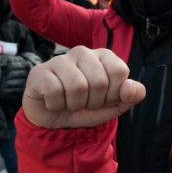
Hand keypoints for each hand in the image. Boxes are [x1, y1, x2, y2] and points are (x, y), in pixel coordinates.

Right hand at [22, 46, 144, 128]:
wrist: (56, 120)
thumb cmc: (88, 107)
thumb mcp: (115, 105)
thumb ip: (132, 95)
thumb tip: (130, 87)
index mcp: (104, 56)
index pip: (119, 71)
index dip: (113, 93)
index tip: (104, 98)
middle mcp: (83, 52)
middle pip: (99, 81)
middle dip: (94, 102)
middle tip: (85, 103)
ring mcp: (59, 59)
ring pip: (77, 87)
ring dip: (75, 105)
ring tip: (70, 102)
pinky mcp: (39, 71)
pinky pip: (55, 92)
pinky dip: (57, 105)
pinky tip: (54, 101)